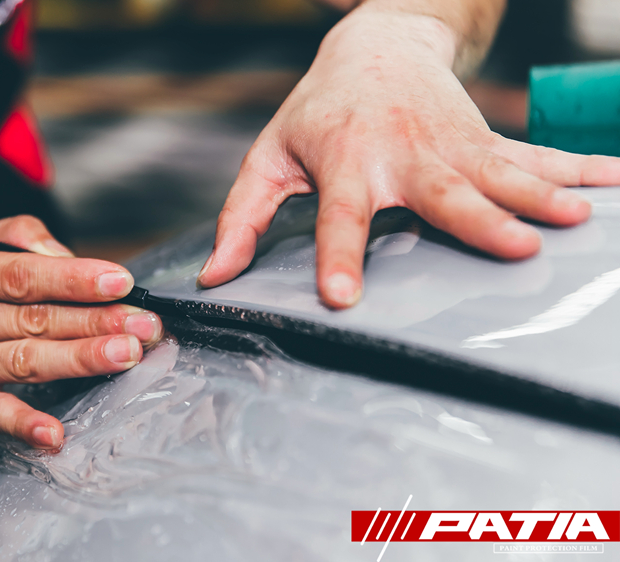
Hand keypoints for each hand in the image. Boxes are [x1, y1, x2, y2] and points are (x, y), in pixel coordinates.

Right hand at [0, 216, 161, 448]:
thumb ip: (17, 237)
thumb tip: (65, 255)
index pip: (20, 274)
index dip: (73, 278)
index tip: (119, 282)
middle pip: (31, 318)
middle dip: (94, 320)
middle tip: (142, 324)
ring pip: (24, 361)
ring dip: (79, 359)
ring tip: (124, 355)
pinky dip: (25, 425)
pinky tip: (55, 432)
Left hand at [197, 10, 619, 308]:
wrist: (374, 45)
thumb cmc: (316, 113)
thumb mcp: (267, 157)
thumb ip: (241, 216)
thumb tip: (213, 277)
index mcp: (344, 163)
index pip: (338, 216)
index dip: (339, 256)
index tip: (342, 297)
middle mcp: (403, 156)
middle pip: (442, 194)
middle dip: (480, 221)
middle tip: (517, 248)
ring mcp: (451, 145)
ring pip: (500, 173)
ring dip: (543, 196)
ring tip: (579, 222)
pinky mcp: (483, 139)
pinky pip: (536, 156)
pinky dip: (581, 170)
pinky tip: (617, 187)